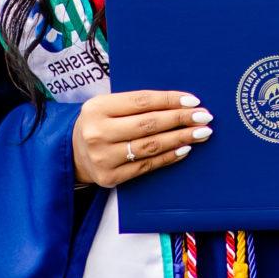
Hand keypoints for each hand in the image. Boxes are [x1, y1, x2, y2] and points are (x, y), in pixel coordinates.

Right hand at [73, 89, 211, 188]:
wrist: (73, 154)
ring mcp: (103, 157)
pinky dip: (169, 157)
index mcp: (97, 107)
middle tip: (205, 117)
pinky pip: (147, 166)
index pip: (142, 101)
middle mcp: (97, 132)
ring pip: (151, 146)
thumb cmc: (99, 124)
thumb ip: (136, 104)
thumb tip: (180, 103)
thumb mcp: (107, 106)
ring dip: (180, 139)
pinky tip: (185, 149)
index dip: (170, 100)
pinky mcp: (110, 177)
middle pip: (149, 124)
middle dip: (181, 119)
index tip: (194, 101)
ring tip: (201, 133)